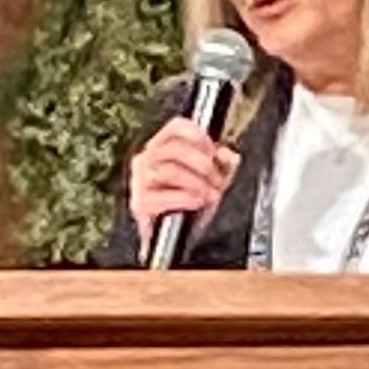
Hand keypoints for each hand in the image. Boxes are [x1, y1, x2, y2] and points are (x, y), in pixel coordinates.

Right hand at [128, 116, 238, 246]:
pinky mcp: (140, 203)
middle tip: (216, 179)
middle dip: (202, 164)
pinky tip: (196, 202)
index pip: (176, 127)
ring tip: (210, 194)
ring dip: (196, 183)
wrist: (172, 241)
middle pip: (175, 148)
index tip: (214, 152)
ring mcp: (140, 181)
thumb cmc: (189, 205)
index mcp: (161, 147)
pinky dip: (184, 198)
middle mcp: (146, 159)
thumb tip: (228, 156)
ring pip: (170, 171)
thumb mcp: (211, 180)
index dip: (199, 136)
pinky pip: (162, 196)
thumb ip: (223, 164)